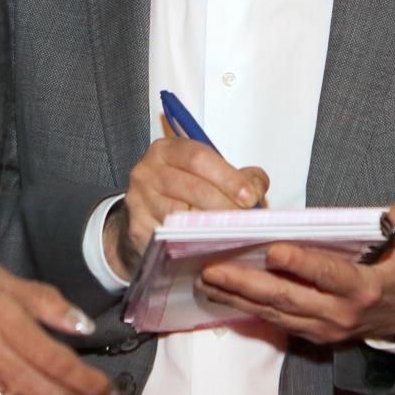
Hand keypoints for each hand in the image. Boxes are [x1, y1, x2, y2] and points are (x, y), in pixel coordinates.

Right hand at [107, 135, 269, 279]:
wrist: (146, 217)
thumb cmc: (183, 192)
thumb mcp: (208, 175)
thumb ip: (238, 176)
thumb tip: (256, 187)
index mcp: (167, 150)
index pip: (199, 157)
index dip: (228, 177)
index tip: (249, 197)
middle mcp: (147, 171)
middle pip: (192, 187)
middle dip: (225, 205)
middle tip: (246, 220)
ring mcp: (139, 201)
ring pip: (181, 214)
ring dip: (211, 225)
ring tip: (232, 233)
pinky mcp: (137, 228)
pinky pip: (170, 236)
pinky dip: (192, 241)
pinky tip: (210, 244)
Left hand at [196, 205, 394, 345]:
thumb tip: (393, 215)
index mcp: (363, 289)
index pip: (328, 275)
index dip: (301, 263)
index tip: (271, 250)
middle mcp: (338, 314)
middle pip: (287, 297)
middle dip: (247, 283)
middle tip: (214, 268)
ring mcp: (321, 328)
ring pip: (273, 312)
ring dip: (236, 297)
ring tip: (206, 280)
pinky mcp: (310, 334)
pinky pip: (272, 321)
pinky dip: (243, 307)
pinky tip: (220, 294)